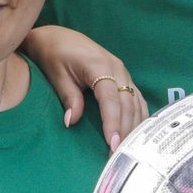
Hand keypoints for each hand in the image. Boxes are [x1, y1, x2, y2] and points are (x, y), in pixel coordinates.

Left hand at [20, 25, 148, 150]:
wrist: (57, 37)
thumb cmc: (54, 55)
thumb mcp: (57, 75)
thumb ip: (69, 97)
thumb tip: (72, 122)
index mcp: (100, 66)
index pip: (111, 99)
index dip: (113, 122)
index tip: (112, 144)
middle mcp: (117, 68)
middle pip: (127, 103)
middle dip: (125, 131)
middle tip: (120, 155)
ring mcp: (123, 72)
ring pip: (136, 103)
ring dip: (134, 127)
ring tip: (129, 151)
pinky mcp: (124, 77)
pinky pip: (137, 99)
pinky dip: (138, 117)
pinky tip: (137, 134)